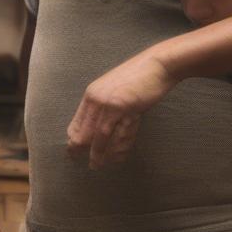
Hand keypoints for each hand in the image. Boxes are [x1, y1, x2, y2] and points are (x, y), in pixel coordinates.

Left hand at [66, 52, 174, 168]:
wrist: (158, 64)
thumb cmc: (138, 76)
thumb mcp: (113, 89)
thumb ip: (103, 104)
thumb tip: (97, 125)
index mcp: (91, 94)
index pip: (76, 123)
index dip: (74, 140)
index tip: (74, 152)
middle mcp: (97, 99)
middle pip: (84, 133)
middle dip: (82, 151)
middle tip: (88, 164)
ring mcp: (110, 104)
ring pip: (100, 138)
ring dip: (99, 155)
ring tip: (99, 166)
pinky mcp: (126, 108)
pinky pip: (119, 135)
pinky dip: (118, 149)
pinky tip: (117, 157)